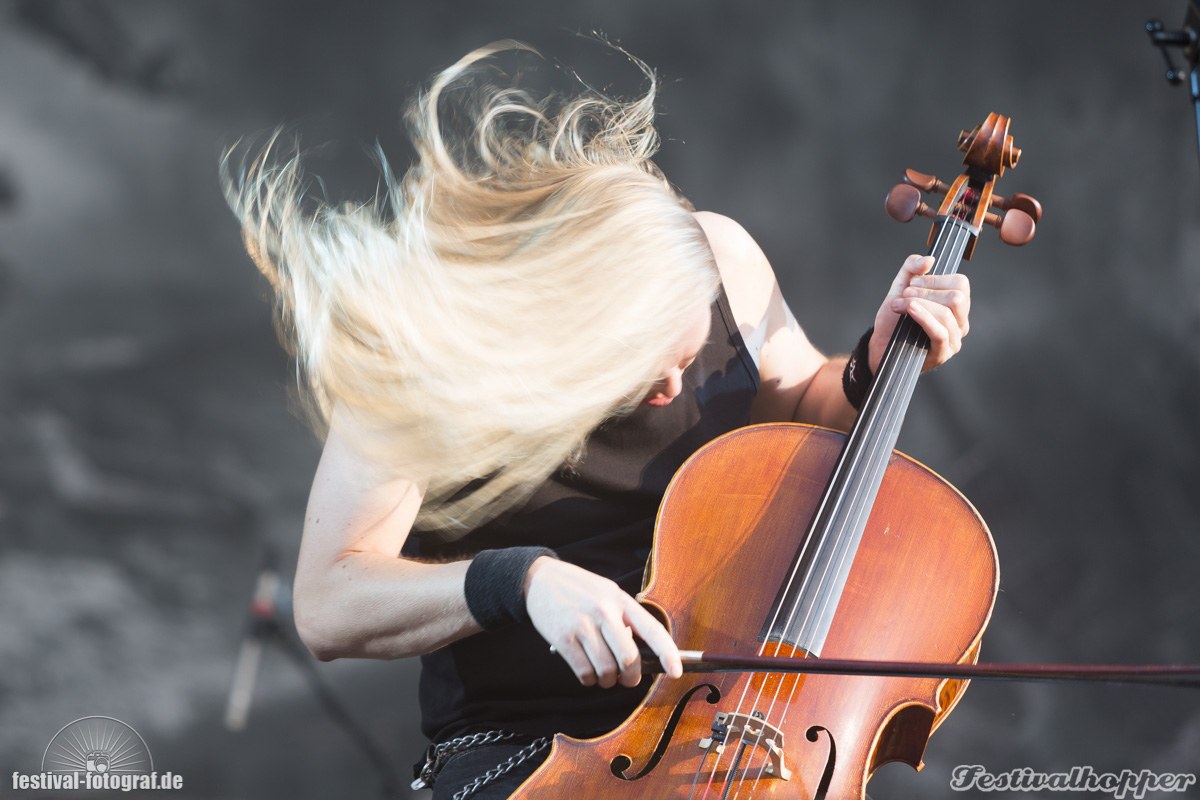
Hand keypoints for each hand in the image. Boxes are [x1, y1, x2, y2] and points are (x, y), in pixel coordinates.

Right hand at [524, 557, 682, 687]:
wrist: (540, 578)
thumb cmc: (578, 589)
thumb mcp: (607, 593)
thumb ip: (624, 619)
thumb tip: (641, 655)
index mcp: (620, 600)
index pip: (651, 629)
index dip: (668, 653)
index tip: (676, 671)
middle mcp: (604, 612)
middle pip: (629, 659)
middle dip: (631, 677)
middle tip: (627, 679)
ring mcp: (583, 626)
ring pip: (606, 671)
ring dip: (607, 681)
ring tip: (603, 673)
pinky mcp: (563, 639)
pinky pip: (585, 673)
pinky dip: (589, 680)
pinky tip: (587, 672)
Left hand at [869, 254, 970, 372]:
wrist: (880, 346)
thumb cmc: (894, 320)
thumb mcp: (900, 288)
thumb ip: (912, 268)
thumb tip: (929, 260)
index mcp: (956, 305)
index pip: (961, 283)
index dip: (935, 279)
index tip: (913, 283)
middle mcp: (960, 322)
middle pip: (956, 298)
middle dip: (926, 292)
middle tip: (905, 295)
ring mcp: (953, 340)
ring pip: (946, 314)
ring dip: (919, 304)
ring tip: (898, 305)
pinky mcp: (942, 354)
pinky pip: (939, 332)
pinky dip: (923, 317)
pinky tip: (909, 310)